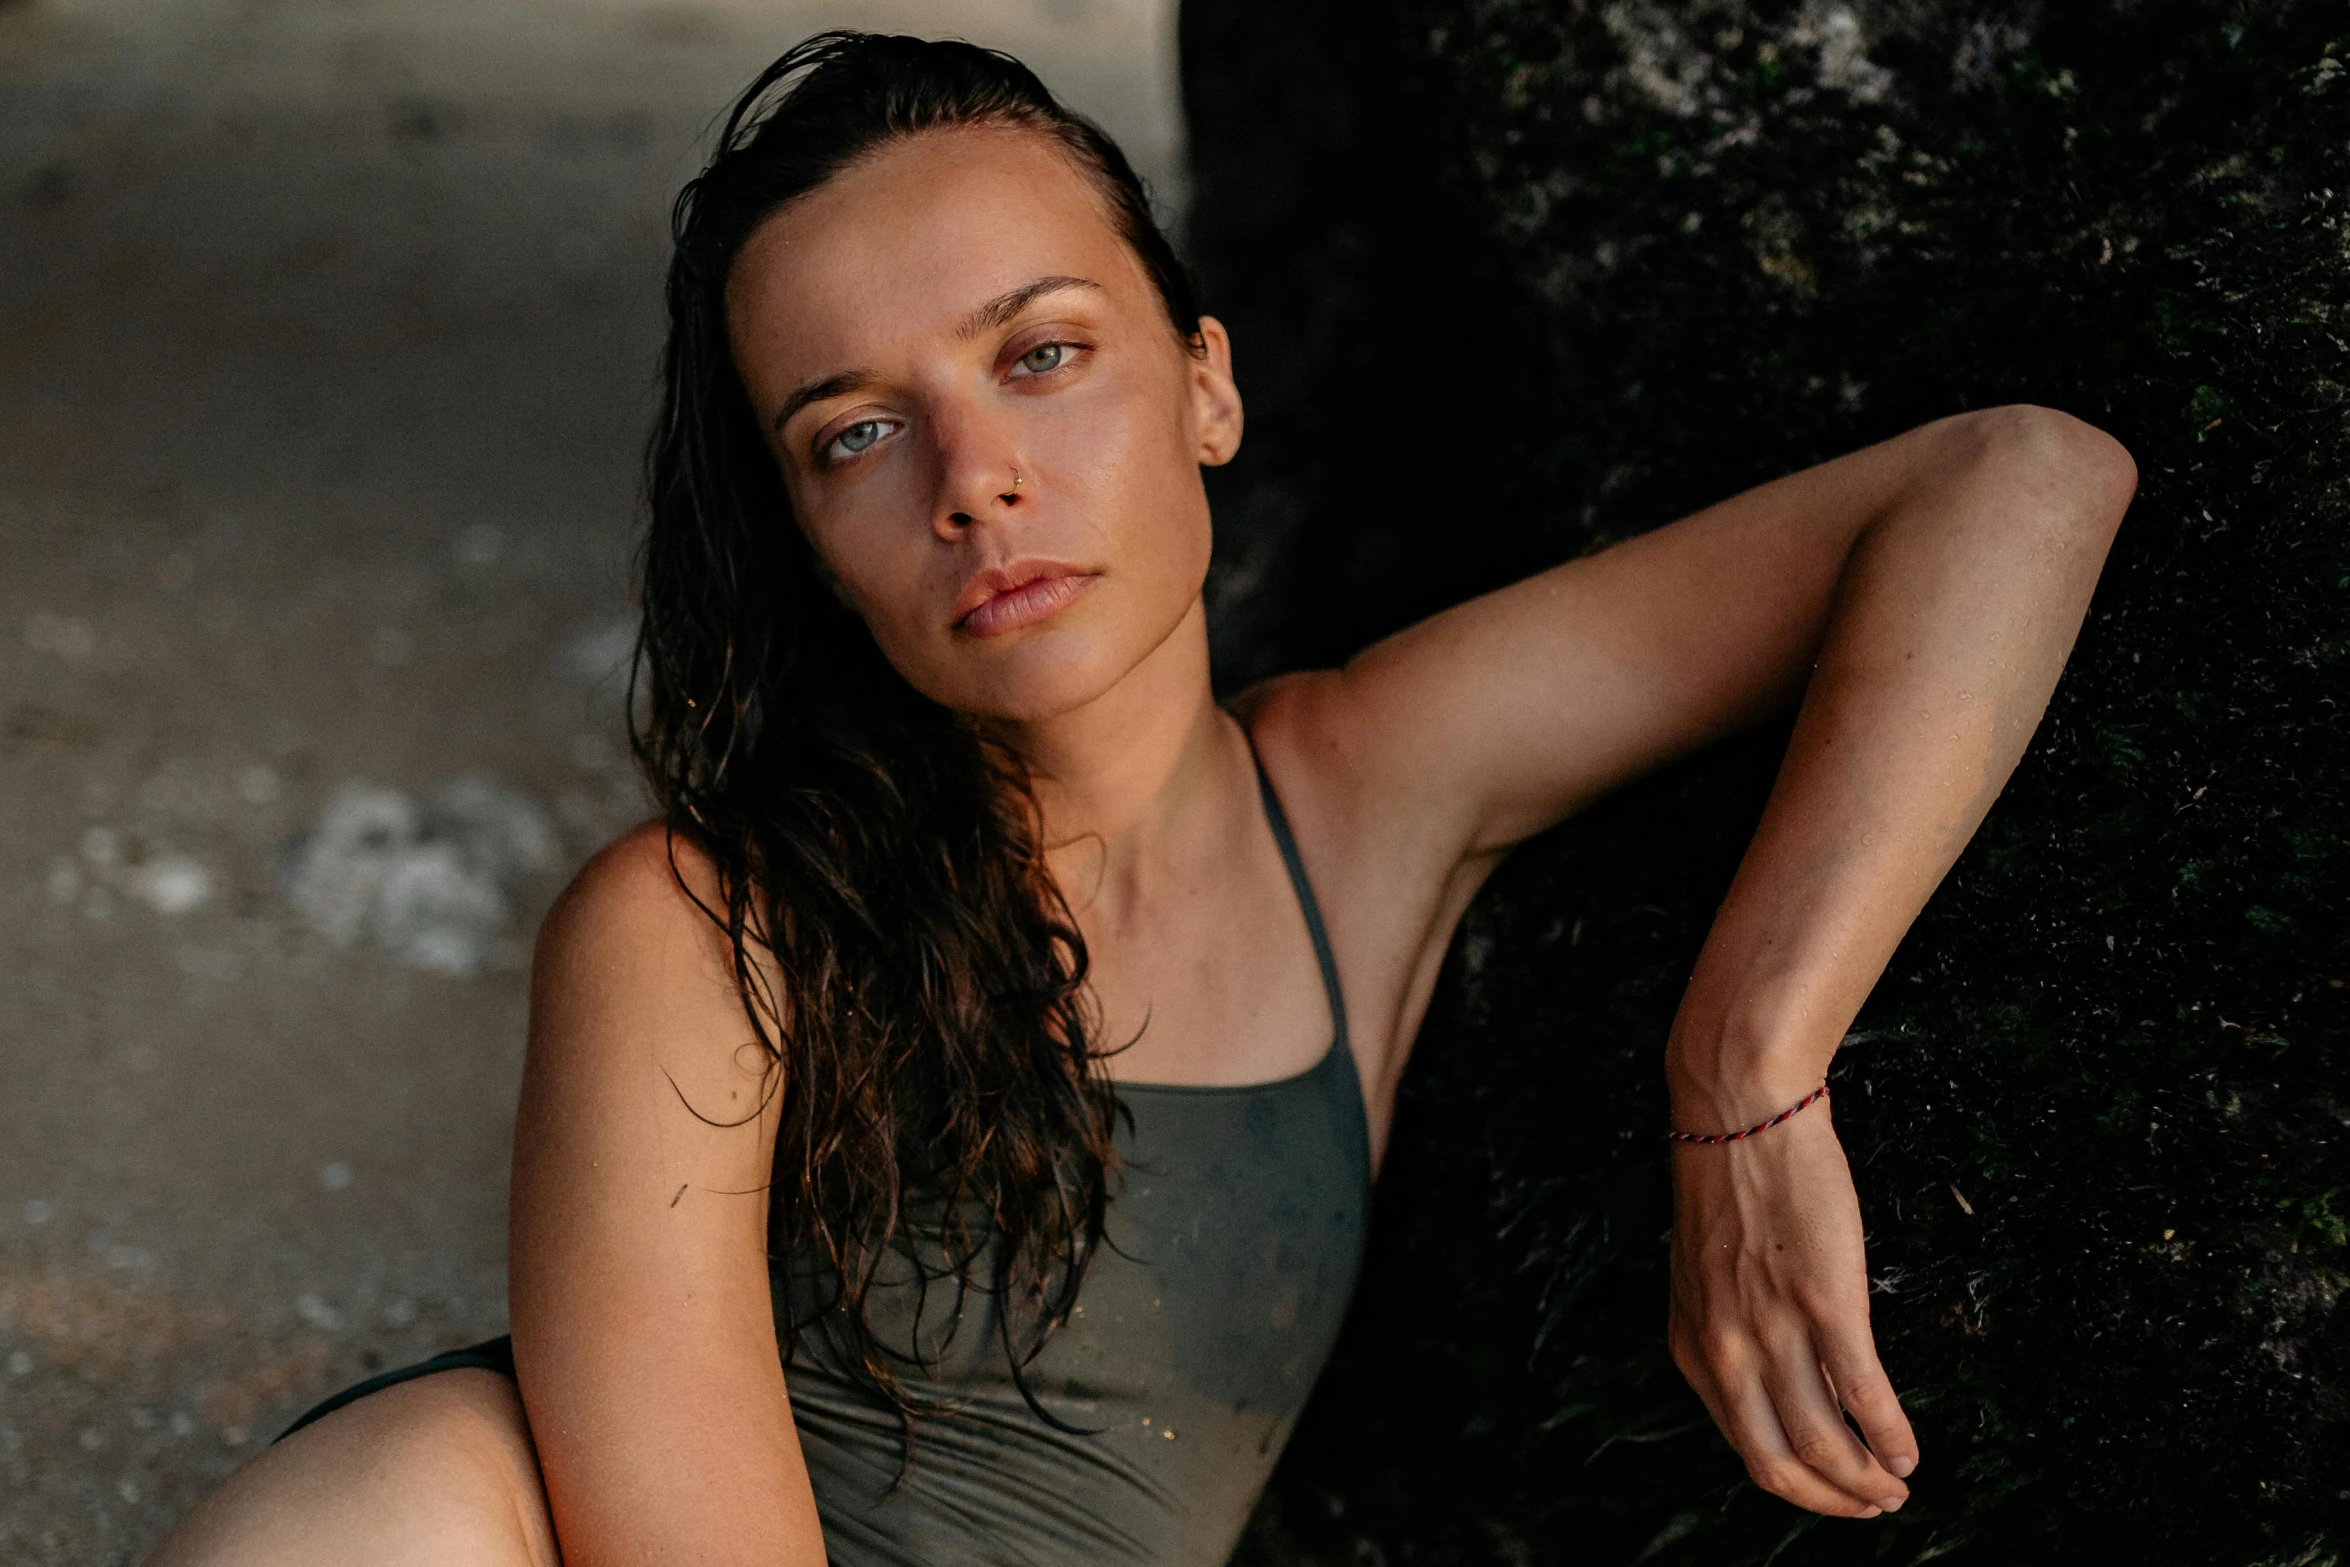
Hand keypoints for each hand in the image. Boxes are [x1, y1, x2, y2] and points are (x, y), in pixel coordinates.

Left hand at [1666, 1100, 1917, 1515]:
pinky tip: (1910, 1452)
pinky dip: (1892, 1436)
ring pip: (1824, 1445)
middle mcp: (1724, 1350)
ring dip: (1868, 1481)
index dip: (1797, 1485)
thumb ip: (1736, 1338)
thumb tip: (1793, 1390)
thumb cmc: (1733, 1188)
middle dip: (1833, 1501)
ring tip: (1899, 1486)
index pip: (1745, 1448)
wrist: (1740, 1111)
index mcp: (1691, 1348)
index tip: (1834, 1489)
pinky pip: (1862, 1394)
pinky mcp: (1824, 1301)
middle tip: (1875, 1505)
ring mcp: (1772, 1328)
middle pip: (1778, 1465)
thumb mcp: (1712, 1279)